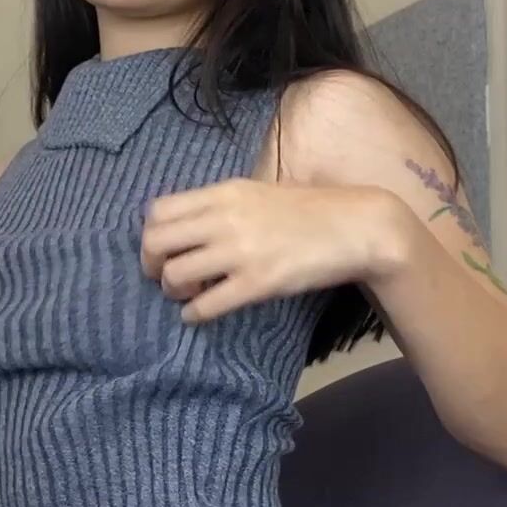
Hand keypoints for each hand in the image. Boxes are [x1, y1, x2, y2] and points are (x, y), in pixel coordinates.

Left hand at [139, 178, 411, 323]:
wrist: (356, 227)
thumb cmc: (311, 210)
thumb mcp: (259, 192)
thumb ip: (223, 205)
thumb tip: (190, 225)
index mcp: (224, 192)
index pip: (159, 210)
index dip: (150, 234)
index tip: (162, 249)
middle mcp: (225, 218)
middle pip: (156, 241)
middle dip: (151, 264)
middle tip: (163, 276)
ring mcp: (240, 252)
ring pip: (175, 274)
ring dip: (172, 289)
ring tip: (187, 294)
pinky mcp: (257, 283)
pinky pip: (206, 305)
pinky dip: (192, 314)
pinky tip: (198, 314)